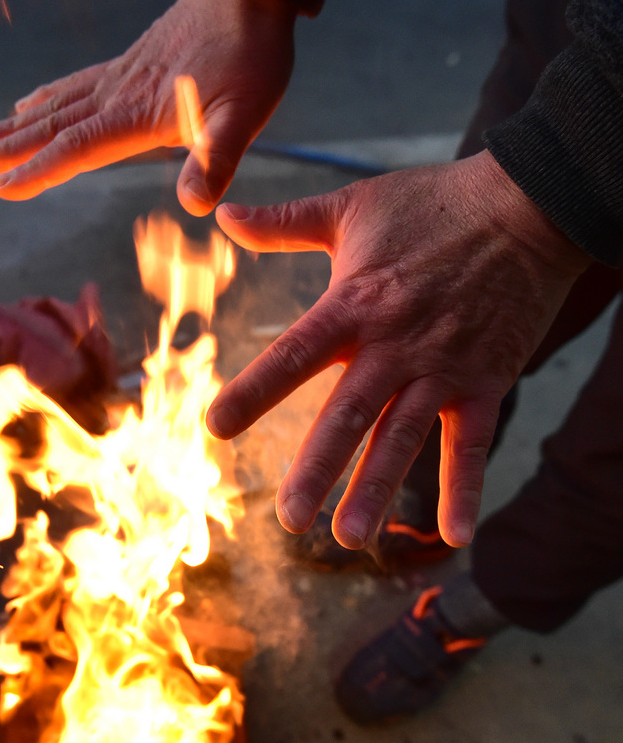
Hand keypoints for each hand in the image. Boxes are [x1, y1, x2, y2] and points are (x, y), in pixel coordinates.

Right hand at [0, 0, 295, 212]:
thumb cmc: (250, 59)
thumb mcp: (244, 116)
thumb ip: (216, 159)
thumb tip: (194, 205)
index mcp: (140, 113)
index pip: (78, 147)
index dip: (40, 170)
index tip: (2, 188)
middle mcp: (120, 93)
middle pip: (53, 125)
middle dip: (10, 149)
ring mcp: (120, 77)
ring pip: (57, 105)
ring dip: (17, 126)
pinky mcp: (129, 65)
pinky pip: (75, 84)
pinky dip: (45, 98)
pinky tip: (27, 104)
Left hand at [211, 151, 590, 547]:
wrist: (525, 206)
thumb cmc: (433, 204)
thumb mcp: (352, 205)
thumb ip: (285, 222)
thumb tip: (223, 213)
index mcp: (352, 304)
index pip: (293, 354)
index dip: (255, 391)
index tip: (216, 427)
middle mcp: (392, 345)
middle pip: (347, 415)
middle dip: (317, 469)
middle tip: (290, 520)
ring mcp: (441, 369)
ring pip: (403, 439)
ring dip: (376, 490)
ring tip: (350, 536)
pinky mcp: (484, 383)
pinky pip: (471, 444)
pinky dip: (464, 490)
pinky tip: (454, 537)